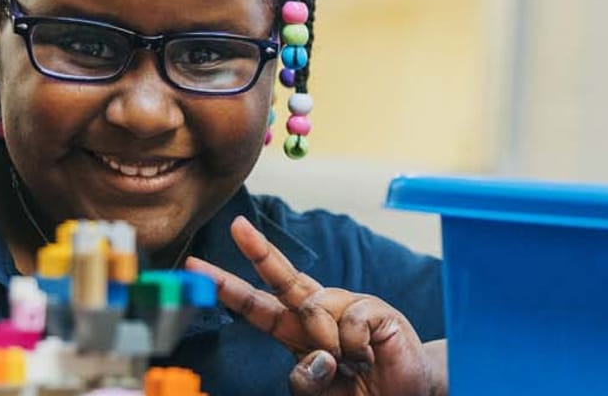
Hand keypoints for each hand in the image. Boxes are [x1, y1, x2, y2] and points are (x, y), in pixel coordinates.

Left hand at [186, 216, 444, 395]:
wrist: (409, 394)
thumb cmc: (361, 392)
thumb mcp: (320, 394)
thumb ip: (305, 380)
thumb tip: (318, 354)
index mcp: (298, 332)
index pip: (258, 307)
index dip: (229, 288)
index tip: (198, 269)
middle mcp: (320, 311)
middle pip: (282, 278)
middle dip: (257, 251)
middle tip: (237, 227)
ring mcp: (347, 306)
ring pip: (313, 309)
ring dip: (327, 345)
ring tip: (352, 364)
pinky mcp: (374, 308)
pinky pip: (349, 321)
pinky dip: (354, 347)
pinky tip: (369, 355)